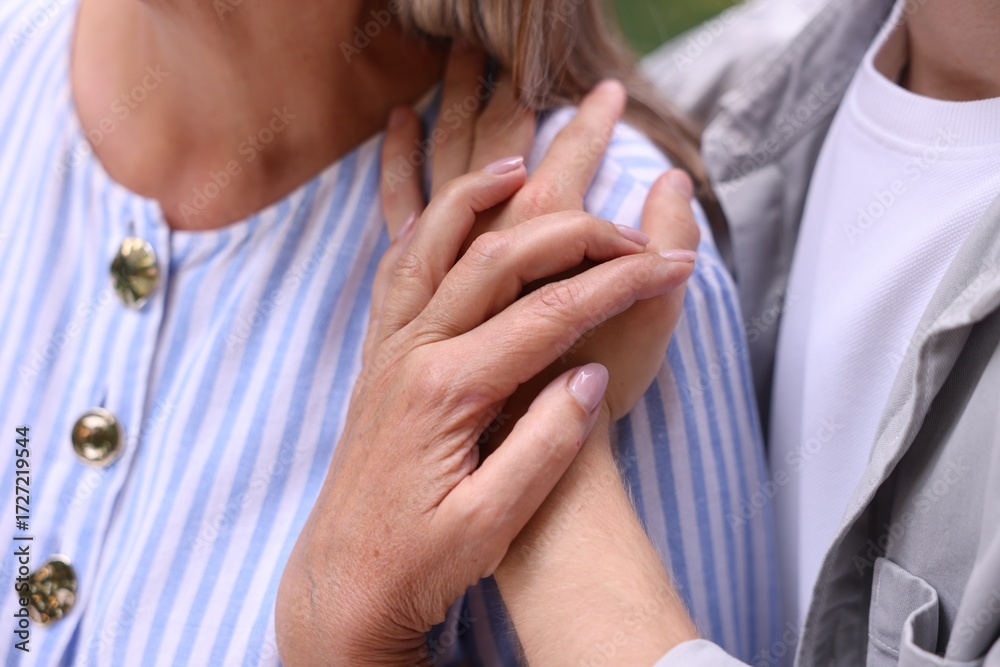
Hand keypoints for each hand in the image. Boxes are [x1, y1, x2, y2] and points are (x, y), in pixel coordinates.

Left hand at [276, 161, 694, 664]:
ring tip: (522, 162)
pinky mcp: (380, 357)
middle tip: (629, 229)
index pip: (553, 311)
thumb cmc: (417, 561)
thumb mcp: (491, 523)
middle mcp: (413, 352)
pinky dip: (428, 225)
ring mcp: (390, 348)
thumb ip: (546, 444)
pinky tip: (448, 212)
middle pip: (499, 256)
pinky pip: (400, 268)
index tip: (671, 264)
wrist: (343, 582)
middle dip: (573, 230)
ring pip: (435, 242)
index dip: (620, 282)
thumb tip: (588, 378)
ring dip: (480, 195)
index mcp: (449, 389)